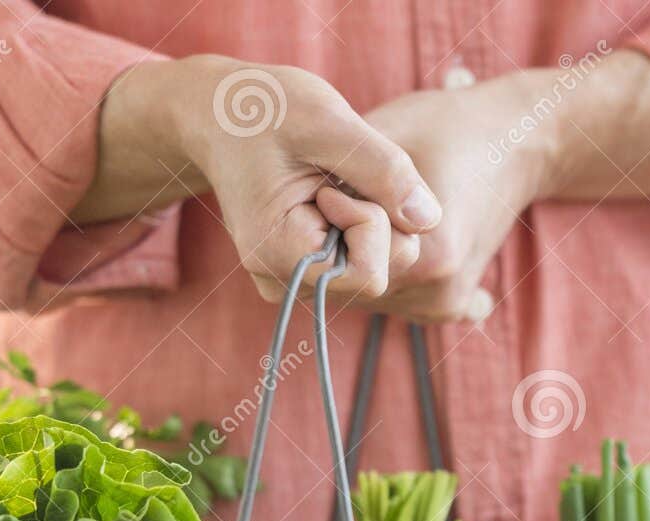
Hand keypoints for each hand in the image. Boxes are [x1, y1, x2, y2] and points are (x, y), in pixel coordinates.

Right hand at [77, 55, 441, 302]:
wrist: (219, 114)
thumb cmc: (266, 109)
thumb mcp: (328, 123)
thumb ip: (383, 170)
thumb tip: (430, 219)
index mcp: (276, 254)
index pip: (368, 272)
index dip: (371, 219)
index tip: (337, 178)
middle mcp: (281, 281)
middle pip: (376, 273)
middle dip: (377, 219)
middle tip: (338, 175)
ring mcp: (291, 280)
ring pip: (373, 266)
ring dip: (369, 218)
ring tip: (330, 182)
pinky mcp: (304, 270)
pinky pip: (358, 259)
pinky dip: (358, 225)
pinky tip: (327, 195)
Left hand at [352, 74, 556, 322]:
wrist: (517, 143)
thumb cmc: (449, 127)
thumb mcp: (387, 136)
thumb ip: (344, 177)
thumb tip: (294, 199)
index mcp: (428, 255)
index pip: (340, 264)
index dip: (328, 224)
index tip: (334, 189)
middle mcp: (437, 290)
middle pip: (353, 284)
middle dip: (340, 245)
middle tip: (350, 200)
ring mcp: (444, 302)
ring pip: (369, 293)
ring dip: (358, 259)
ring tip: (376, 215)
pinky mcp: (448, 304)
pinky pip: (392, 298)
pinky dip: (383, 271)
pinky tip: (392, 239)